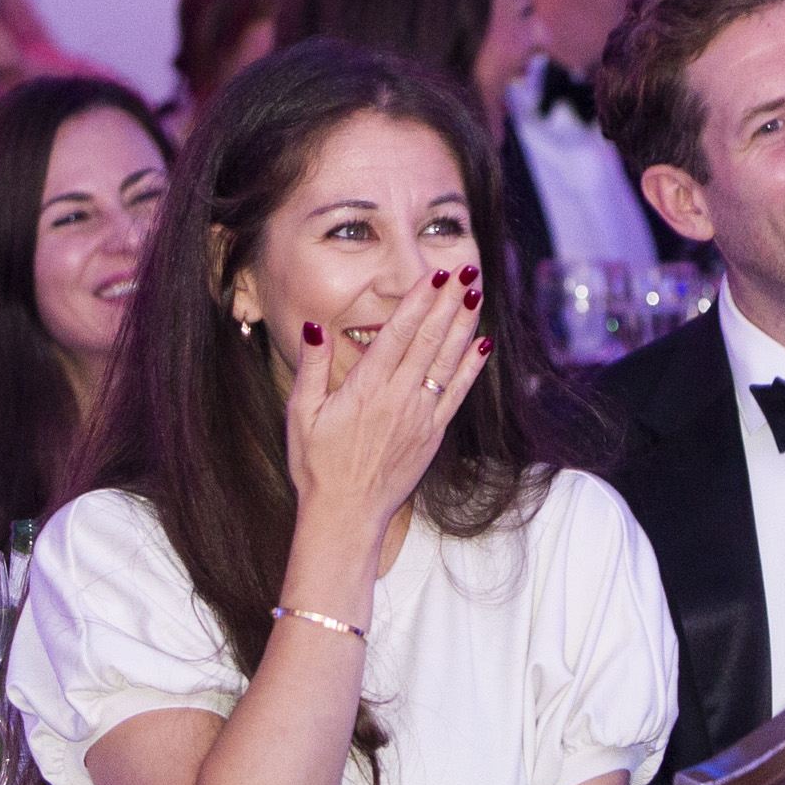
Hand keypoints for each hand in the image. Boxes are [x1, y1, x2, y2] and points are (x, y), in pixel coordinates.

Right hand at [285, 266, 491, 541]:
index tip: (435, 275)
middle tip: (465, 270)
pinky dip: (471, 368)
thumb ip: (312, 367)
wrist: (346, 513)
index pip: (398, 334)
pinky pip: (457, 393)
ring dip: (465, 325)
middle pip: (430, 339)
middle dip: (449, 302)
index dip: (419, 301)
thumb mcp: (300, 413)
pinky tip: (483, 345)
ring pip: (448, 361)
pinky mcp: (434, 434)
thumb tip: (315, 327)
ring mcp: (421, 416)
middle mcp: (399, 398)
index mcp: (365, 388)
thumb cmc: (317, 464)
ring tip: (477, 293)